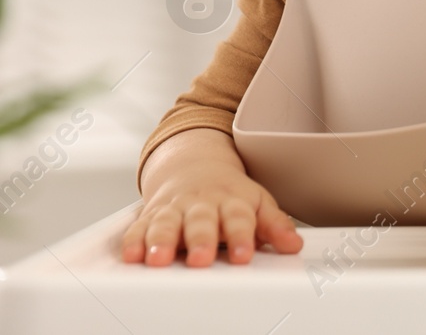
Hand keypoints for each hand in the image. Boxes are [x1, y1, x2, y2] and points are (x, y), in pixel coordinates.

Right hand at [122, 128, 302, 265]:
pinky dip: (134, 241)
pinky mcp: (150, 216)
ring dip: (161, 240)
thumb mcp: (257, 203)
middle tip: (201, 259)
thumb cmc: (230, 194)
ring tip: (159, 258)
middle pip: (201, 221)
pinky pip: (139, 227)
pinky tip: (132, 255)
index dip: (242, 237)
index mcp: (231, 201)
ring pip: (167, 223)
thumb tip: (293, 244)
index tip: (244, 256)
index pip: (239, 218)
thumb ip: (274, 225)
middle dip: (201, 240)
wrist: (194, 168)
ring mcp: (174, 209)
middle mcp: (201, 204)